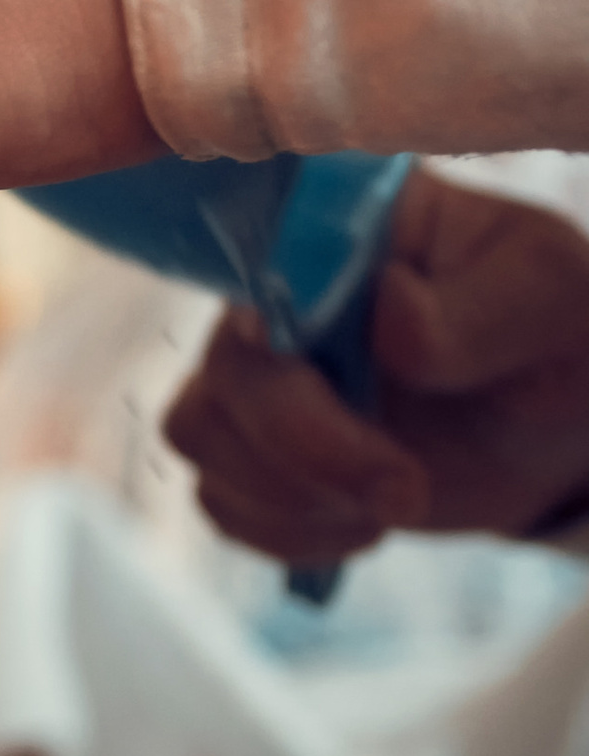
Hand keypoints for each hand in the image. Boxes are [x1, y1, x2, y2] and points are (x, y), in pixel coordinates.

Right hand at [164, 174, 588, 561]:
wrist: (554, 430)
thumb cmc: (556, 337)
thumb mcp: (557, 301)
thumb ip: (483, 308)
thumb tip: (390, 319)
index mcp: (342, 225)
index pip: (258, 245)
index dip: (271, 317)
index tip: (316, 370)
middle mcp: (277, 290)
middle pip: (229, 364)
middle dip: (307, 446)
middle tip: (405, 491)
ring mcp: (257, 371)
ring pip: (201, 433)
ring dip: (295, 494)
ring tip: (398, 499)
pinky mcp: (251, 448)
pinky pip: (220, 499)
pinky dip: (291, 531)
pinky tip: (363, 522)